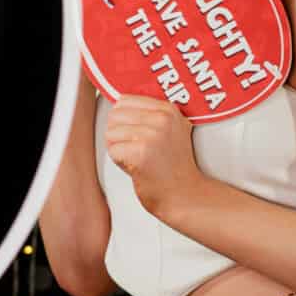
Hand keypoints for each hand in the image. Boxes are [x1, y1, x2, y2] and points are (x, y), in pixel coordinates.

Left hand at [104, 96, 203, 217]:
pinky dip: (119, 162)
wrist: (184, 195)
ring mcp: (152, 135)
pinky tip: (136, 167)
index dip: (124, 120)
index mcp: (168, 109)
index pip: (124, 100)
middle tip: (136, 148)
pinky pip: (112, 150)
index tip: (137, 133)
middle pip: (114, 115)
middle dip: (119, 135)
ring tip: (137, 158)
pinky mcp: (141, 152)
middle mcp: (162, 119)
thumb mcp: (172, 130)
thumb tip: (118, 104)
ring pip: (110, 132)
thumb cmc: (174, 167)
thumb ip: (151, 113)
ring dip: (119, 149)